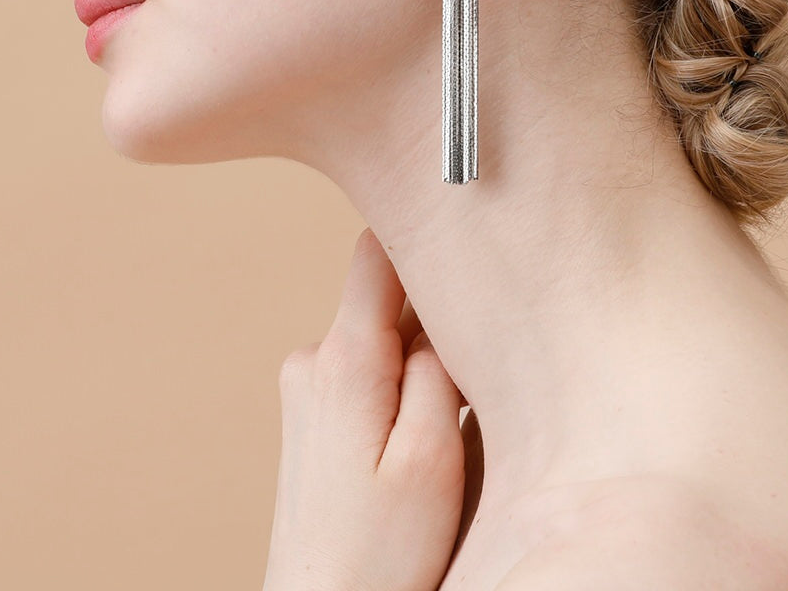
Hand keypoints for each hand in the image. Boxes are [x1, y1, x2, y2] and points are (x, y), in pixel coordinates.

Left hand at [263, 227, 465, 590]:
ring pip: (383, 337)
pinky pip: (367, 368)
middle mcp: (313, 361)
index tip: (463, 232)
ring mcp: (306, 386)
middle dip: (435, 316)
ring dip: (420, 358)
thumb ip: (438, 370)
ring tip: (451, 413)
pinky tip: (419, 433)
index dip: (420, 235)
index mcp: (343, 361)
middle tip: (480, 353)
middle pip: (387, 299)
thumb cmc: (380, 555)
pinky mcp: (311, 412)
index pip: (375, 254)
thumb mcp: (431, 460)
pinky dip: (400, 382)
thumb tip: (438, 309)